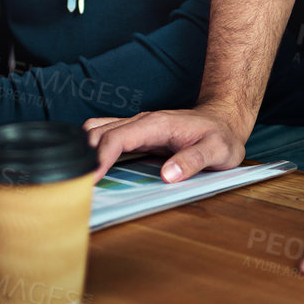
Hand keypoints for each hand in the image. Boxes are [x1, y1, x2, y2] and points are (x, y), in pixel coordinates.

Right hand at [82, 106, 247, 181]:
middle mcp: (141, 122)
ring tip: (82, 176)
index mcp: (155, 125)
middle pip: (99, 132)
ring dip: (85, 149)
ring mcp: (137, 126)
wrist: (224, 119)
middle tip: (79, 183)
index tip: (90, 179)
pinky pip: (106, 135)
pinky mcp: (136, 133)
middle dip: (85, 155)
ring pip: (98, 130)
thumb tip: (167, 175)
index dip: (100, 158)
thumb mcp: (217, 151)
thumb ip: (193, 161)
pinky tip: (93, 165)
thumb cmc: (221, 135)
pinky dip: (93, 147)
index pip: (116, 138)